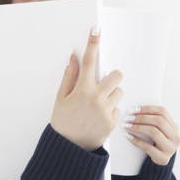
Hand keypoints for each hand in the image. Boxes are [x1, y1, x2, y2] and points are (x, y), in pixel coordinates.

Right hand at [50, 25, 123, 150]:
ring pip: (119, 92)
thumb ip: (69, 77)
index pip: (88, 61)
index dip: (93, 44)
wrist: (68, 148)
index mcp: (82, 90)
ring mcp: (106, 111)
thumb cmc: (62, 122)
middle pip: (116, 75)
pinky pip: (118, 109)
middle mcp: (97, 99)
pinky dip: (111, 110)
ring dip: (112, 94)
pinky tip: (100, 116)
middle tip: (105, 82)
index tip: (96, 31)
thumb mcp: (60, 99)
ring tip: (99, 104)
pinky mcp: (113, 122)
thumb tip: (73, 59)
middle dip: (113, 76)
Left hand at [123, 105, 179, 164]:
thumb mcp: (160, 130)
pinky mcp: (163, 158)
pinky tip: (128, 136)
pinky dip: (136, 140)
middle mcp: (175, 136)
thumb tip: (135, 110)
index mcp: (174, 126)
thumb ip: (153, 120)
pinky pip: (148, 147)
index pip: (163, 112)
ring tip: (127, 126)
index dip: (148, 109)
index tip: (133, 109)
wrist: (160, 159)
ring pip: (154, 132)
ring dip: (138, 127)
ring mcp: (171, 148)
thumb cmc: (156, 141)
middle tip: (128, 118)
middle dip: (141, 118)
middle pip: (159, 121)